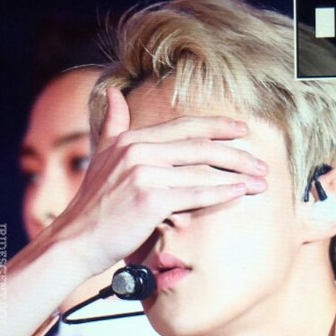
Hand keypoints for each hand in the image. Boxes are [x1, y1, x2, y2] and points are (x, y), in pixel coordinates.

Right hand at [54, 88, 267, 278]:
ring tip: (258, 183)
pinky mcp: (149, 199)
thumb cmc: (93, 206)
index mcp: (132, 139)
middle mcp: (138, 150)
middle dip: (236, 155)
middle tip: (260, 163)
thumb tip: (117, 95)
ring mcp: (144, 173)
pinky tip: (240, 193)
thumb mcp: (101, 156)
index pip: (184, 127)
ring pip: (201, 171)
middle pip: (200, 147)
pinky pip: (195, 194)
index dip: (217, 127)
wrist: (75, 239)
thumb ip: (113, 125)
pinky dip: (221, 193)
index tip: (242, 130)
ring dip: (236, 177)